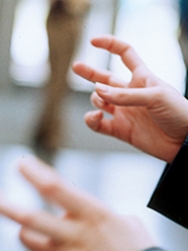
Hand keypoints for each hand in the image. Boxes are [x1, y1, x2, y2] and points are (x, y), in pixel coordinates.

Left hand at [0, 156, 153, 250]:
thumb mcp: (126, 224)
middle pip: (32, 219)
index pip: (57, 189)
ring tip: (44, 233)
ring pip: (30, 239)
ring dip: (30, 232)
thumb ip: (98, 216)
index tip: (23, 164)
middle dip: (10, 207)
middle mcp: (75, 236)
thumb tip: (80, 216)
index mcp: (95, 216)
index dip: (36, 174)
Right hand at [73, 35, 187, 162]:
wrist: (184, 142)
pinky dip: (92, 120)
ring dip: (96, 98)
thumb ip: (125, 95)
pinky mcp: (121, 130)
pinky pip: (99, 125)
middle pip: (105, 79)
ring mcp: (124, 112)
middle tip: (75, 67)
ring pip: (100, 100)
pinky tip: (95, 116)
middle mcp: (130, 94)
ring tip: (103, 102)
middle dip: (90, 73)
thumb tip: (97, 91)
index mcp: (142, 78)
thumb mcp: (155, 97)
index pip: (125, 54)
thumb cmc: (178, 113)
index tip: (93, 42)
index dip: (110, 45)